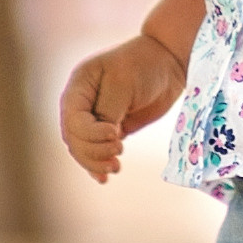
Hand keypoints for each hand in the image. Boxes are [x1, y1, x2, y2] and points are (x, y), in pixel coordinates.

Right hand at [59, 32, 188, 183]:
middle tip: (119, 151)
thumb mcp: (123, 83)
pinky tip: (104, 178)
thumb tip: (104, 136)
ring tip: (116, 167)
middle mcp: (81, 104)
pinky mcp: (111, 129)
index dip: (90, 133)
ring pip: (83, 149)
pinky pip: (97, 151)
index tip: (116, 133)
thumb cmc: (145, 65)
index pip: (73, 119)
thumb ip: (109, 110)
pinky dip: (98, 165)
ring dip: (96, 162)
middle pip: (75, 138)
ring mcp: (94, 118)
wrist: (168, 63)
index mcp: (79, 86)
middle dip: (93, 151)